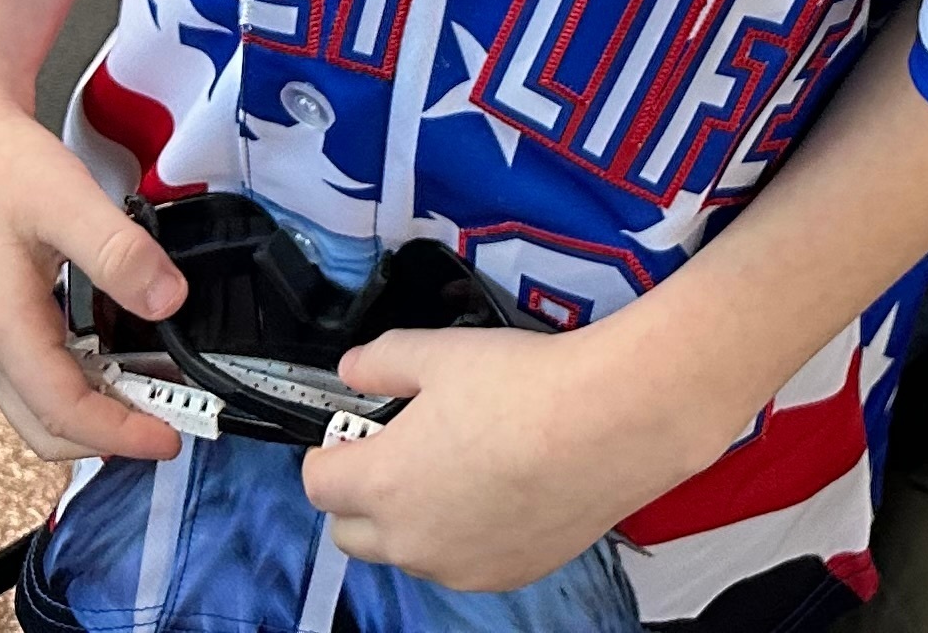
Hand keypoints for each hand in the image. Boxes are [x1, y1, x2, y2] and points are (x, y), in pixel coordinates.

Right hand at [0, 91, 187, 465]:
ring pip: (40, 406)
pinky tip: (121, 354)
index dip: (122, 434)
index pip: (64, 413)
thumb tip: (169, 302)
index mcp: (2, 329)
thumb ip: (119, 253)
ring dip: (98, 411)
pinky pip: (37, 375)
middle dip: (110, 437)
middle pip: (47, 428)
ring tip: (159, 392)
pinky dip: (81, 383)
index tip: (172, 439)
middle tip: (174, 422)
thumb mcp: (67, 201)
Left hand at [308, 318, 700, 590]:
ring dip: (414, 518)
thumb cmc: (525, 385)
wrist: (610, 421)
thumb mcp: (438, 353)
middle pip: (350, 533)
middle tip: (403, 449)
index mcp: (381, 484)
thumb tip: (353, 371)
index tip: (359, 430)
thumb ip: (380, 362)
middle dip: (361, 495)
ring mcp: (458, 566)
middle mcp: (410, 539)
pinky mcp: (506, 575)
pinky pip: (462, 562)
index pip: (317, 483)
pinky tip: (503, 489)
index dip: (332, 451)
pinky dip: (466, 535)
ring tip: (462, 465)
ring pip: (409, 550)